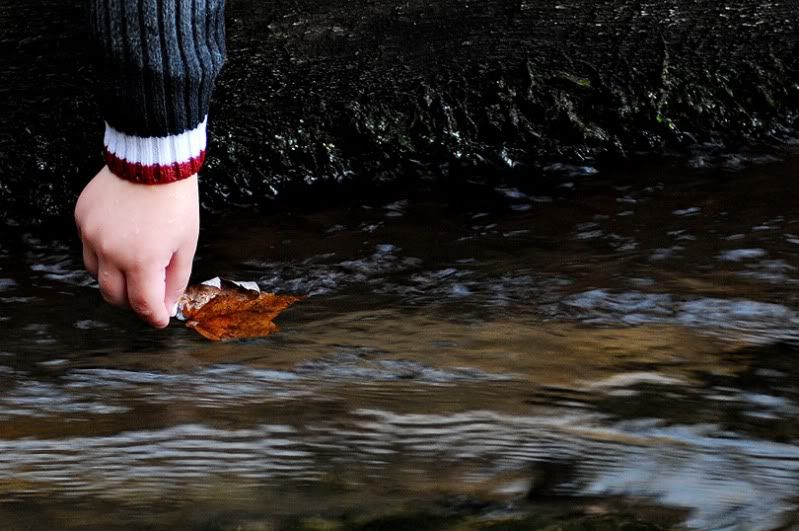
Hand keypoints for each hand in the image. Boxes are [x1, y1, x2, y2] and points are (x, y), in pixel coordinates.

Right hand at [75, 165, 199, 327]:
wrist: (152, 160)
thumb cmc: (175, 201)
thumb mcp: (186, 244)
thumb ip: (176, 279)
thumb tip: (167, 306)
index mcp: (142, 260)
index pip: (142, 304)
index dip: (153, 316)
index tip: (160, 319)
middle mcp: (111, 251)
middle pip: (114, 296)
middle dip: (132, 302)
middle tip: (148, 297)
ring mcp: (92, 234)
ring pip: (97, 274)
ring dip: (116, 278)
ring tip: (136, 266)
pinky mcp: (82, 218)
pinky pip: (88, 247)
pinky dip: (104, 253)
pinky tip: (122, 241)